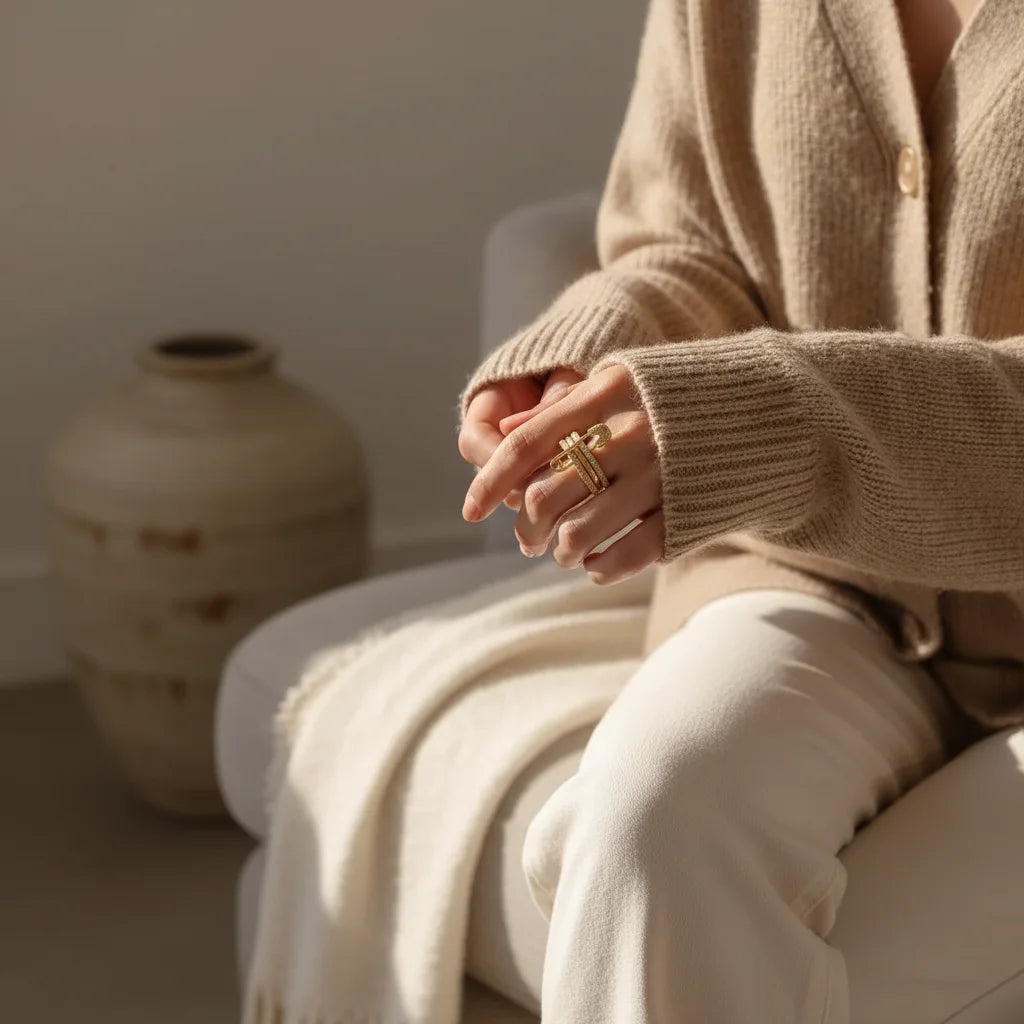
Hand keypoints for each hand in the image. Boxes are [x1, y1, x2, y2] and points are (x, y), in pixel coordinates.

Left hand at [461, 363, 663, 583]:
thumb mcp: (623, 383)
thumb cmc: (680, 398)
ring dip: (561, 552)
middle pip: (546, 496)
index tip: (470, 510)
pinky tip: (597, 566)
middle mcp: (629, 432)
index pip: (527, 444)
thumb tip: (501, 433)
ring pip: (579, 533)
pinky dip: (601, 567)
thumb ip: (563, 407)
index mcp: (607, 392)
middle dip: (527, 529)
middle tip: (529, 540)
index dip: (490, 481)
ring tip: (564, 553)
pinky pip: (626, 554)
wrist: (771, 413)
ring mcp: (659, 474)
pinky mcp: (685, 511)